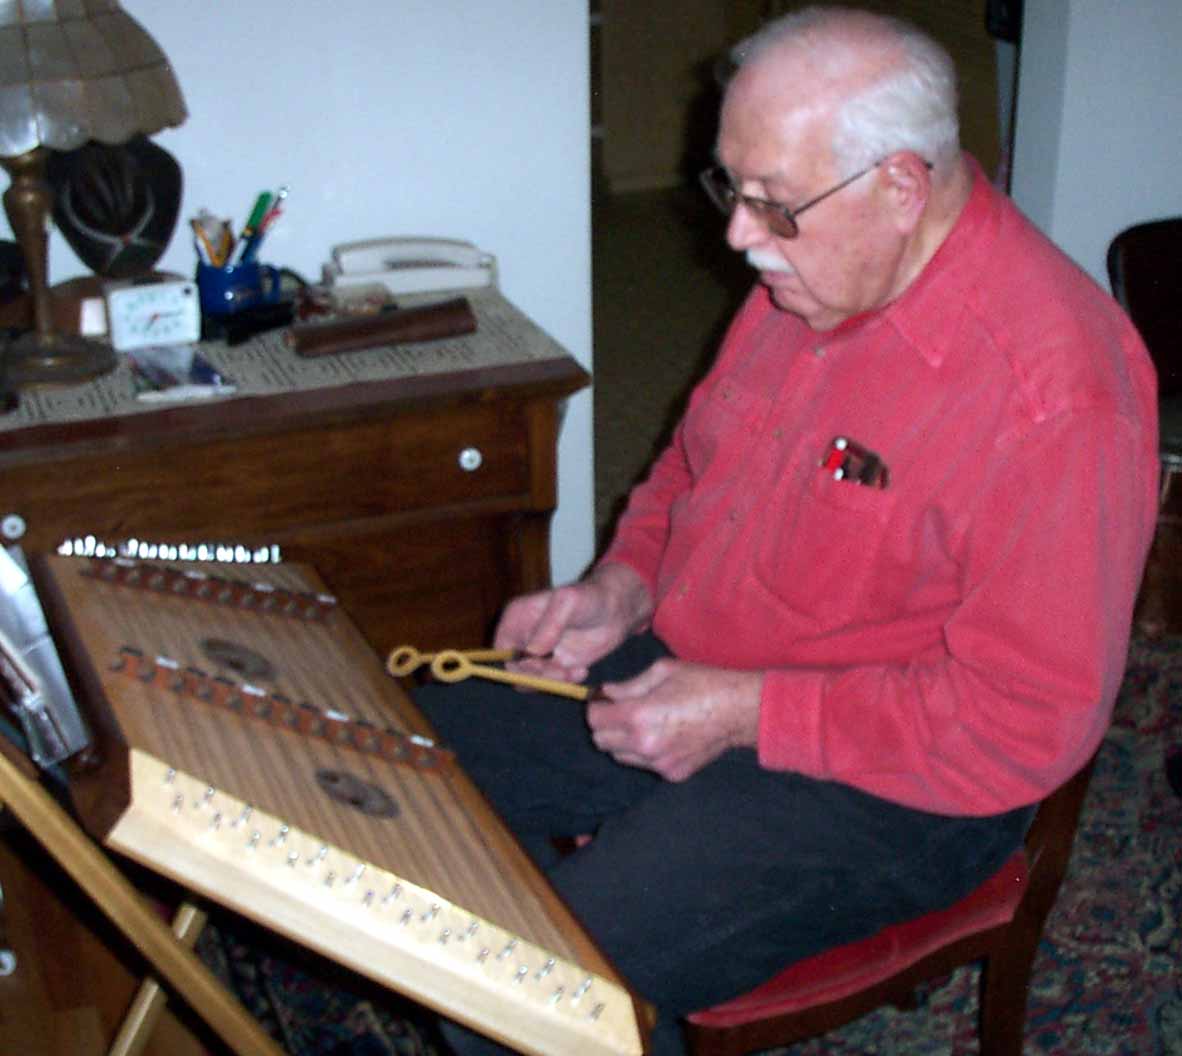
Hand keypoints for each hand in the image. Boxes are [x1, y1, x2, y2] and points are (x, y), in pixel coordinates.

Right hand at [493, 563, 651, 682]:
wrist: (616, 609)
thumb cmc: (590, 597)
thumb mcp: (568, 603)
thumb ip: (550, 625)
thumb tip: (532, 653)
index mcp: (516, 617)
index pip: (501, 649)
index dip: (515, 662)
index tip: (541, 664)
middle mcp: (523, 636)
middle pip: (515, 669)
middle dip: (538, 675)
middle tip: (562, 672)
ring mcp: (538, 653)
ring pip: (531, 681)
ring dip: (552, 682)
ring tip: (575, 672)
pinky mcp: (555, 665)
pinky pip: (550, 684)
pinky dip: (564, 684)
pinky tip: (582, 671)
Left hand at [587, 659, 762, 780]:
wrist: (738, 710)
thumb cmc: (702, 683)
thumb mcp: (662, 671)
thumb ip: (629, 684)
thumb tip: (606, 692)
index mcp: (639, 716)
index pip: (595, 720)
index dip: (596, 707)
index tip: (604, 701)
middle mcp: (645, 744)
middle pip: (601, 742)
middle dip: (605, 725)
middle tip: (620, 711)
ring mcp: (659, 763)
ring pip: (620, 757)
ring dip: (623, 741)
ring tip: (643, 724)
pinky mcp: (672, 774)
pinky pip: (644, 765)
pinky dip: (645, 752)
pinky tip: (663, 735)